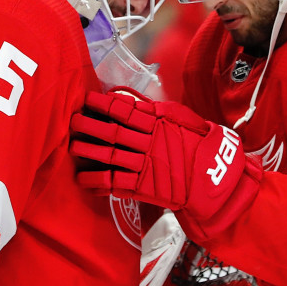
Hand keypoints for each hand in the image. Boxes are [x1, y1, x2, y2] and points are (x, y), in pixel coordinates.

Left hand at [70, 87, 262, 240]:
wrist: (213, 177)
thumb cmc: (197, 142)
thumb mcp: (181, 117)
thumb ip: (153, 108)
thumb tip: (126, 97)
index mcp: (158, 124)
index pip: (125, 111)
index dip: (104, 105)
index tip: (88, 99)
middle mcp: (150, 144)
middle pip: (113, 133)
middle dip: (91, 126)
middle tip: (73, 120)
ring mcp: (146, 167)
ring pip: (110, 157)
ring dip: (89, 152)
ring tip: (73, 146)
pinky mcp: (143, 188)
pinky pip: (115, 184)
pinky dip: (97, 183)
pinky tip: (83, 179)